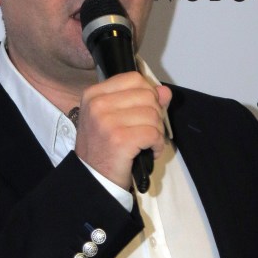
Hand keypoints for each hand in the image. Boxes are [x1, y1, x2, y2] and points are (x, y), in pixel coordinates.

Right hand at [75, 73, 171, 189]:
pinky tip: (150, 151)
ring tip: (147, 143)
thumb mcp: (115, 118)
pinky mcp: (120, 139)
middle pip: (147, 96)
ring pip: (153, 115)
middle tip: (147, 132)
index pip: (134, 78)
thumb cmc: (104, 148)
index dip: (147, 95)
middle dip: (155, 115)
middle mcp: (98, 105)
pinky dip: (158, 145)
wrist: (93, 178)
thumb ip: (140, 101)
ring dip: (157, 132)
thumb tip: (165, 91)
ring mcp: (107, 122)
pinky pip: (154, 133)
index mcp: (94, 94)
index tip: (143, 112)